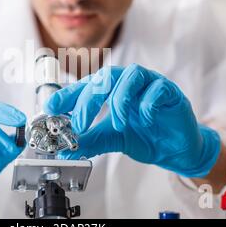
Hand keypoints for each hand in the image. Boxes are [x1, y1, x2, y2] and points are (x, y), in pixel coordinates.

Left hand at [45, 64, 220, 177]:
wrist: (175, 150)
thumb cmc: (144, 136)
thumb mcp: (112, 139)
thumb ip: (91, 141)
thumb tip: (65, 150)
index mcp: (112, 89)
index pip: (86, 85)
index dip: (68, 94)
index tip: (50, 108)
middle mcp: (129, 82)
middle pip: (105, 77)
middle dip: (89, 100)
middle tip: (80, 124)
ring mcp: (150, 84)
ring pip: (131, 76)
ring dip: (119, 100)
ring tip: (117, 124)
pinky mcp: (171, 92)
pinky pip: (158, 88)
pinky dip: (148, 103)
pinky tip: (145, 119)